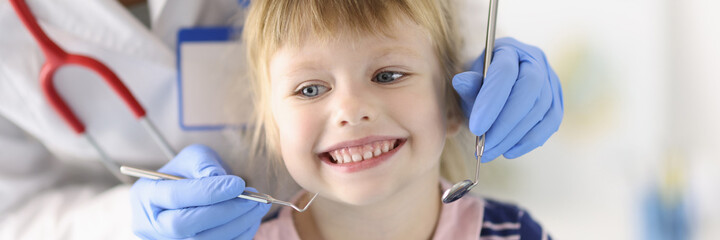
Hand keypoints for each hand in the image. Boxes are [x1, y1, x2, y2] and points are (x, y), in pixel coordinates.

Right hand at [130, 144, 269, 238]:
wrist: (187, 195)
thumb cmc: (188, 173)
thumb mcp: (193, 157)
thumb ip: (203, 163)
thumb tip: (219, 179)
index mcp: (145, 195)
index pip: (175, 197)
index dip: (209, 192)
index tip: (238, 184)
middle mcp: (151, 224)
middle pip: (184, 225)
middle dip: (223, 211)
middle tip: (252, 198)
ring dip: (236, 224)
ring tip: (257, 206)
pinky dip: (239, 235)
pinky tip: (251, 219)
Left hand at [452, 37, 562, 161]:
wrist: (496, 87)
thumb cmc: (479, 84)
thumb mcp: (469, 82)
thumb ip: (468, 84)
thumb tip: (460, 82)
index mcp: (510, 49)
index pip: (505, 72)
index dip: (492, 100)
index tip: (476, 128)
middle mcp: (535, 60)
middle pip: (529, 89)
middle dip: (506, 122)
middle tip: (484, 146)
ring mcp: (550, 80)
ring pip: (540, 109)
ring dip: (514, 135)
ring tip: (490, 152)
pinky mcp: (557, 101)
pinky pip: (550, 123)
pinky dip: (529, 141)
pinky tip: (509, 151)